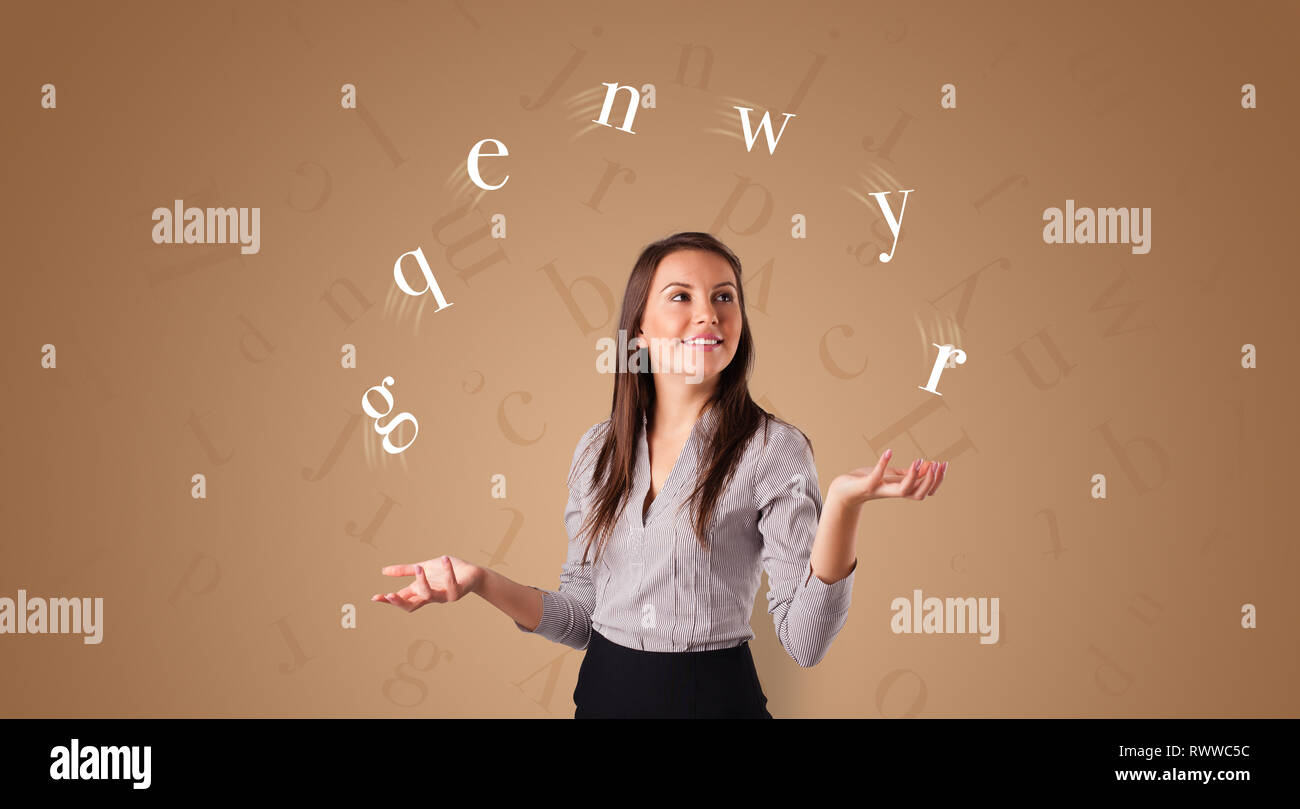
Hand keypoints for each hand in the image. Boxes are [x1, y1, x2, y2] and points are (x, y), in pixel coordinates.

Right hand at [371, 555, 480, 611]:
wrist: (472, 574)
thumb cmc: (447, 571)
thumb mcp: (423, 568)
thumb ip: (405, 571)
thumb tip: (383, 571)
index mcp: (421, 591)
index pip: (402, 599)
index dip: (389, 600)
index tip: (375, 598)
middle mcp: (431, 597)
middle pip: (411, 606)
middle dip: (400, 602)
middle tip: (390, 595)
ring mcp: (444, 596)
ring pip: (430, 596)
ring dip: (423, 582)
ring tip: (419, 567)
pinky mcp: (457, 592)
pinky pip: (451, 584)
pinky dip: (448, 571)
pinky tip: (444, 559)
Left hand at [828, 450, 946, 507]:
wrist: (843, 491)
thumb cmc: (868, 482)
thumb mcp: (890, 475)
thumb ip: (906, 473)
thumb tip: (926, 466)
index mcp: (901, 490)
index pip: (926, 490)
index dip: (937, 480)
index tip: (944, 464)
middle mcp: (893, 493)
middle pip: (919, 493)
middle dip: (931, 480)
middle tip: (938, 464)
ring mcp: (881, 490)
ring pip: (903, 490)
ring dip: (913, 476)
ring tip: (919, 460)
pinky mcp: (867, 485)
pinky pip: (876, 477)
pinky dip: (883, 464)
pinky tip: (889, 451)